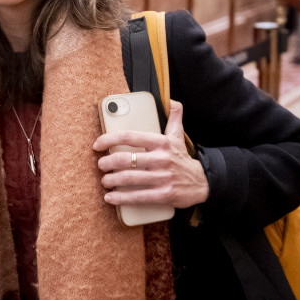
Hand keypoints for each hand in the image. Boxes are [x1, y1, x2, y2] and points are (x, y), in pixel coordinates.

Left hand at [92, 100, 207, 208]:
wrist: (202, 182)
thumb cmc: (182, 158)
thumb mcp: (178, 135)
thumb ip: (173, 116)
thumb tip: (169, 100)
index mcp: (161, 142)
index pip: (130, 136)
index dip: (109, 139)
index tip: (98, 144)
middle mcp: (161, 159)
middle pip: (126, 159)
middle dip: (108, 163)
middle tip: (101, 165)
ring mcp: (163, 177)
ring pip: (129, 178)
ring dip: (112, 180)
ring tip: (105, 180)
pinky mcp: (164, 194)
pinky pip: (138, 197)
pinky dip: (121, 198)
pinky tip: (110, 198)